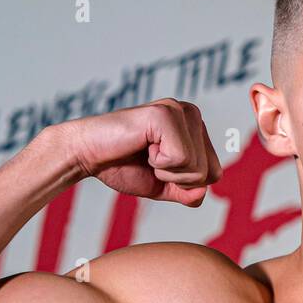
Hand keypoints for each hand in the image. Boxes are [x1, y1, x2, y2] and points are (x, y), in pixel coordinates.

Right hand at [56, 98, 221, 205]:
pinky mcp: (165, 114)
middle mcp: (191, 114)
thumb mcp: (164, 185)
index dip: (185, 184)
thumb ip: (188, 192)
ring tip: (145, 152)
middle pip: (210, 172)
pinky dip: (159, 164)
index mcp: (195, 128)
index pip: (215, 173)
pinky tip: (142, 146)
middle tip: (149, 160)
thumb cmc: (122, 166)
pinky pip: (181, 159)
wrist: (87, 155)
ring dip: (166, 171)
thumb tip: (203, 191)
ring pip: (197, 168)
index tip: (158, 167)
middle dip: (177, 179)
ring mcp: (179, 110)